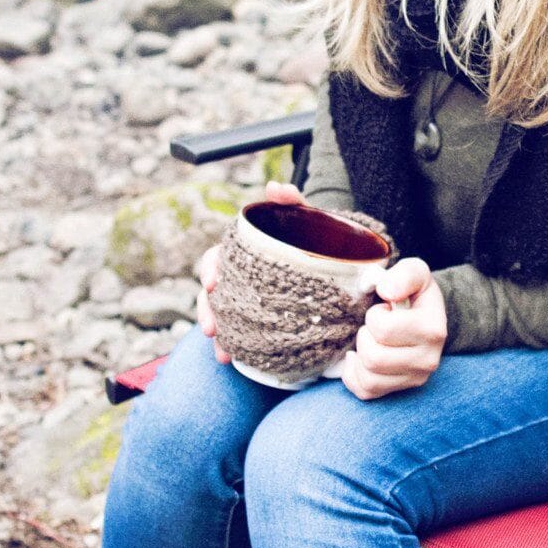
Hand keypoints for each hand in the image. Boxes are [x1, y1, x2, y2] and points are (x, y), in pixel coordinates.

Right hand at [197, 180, 303, 363]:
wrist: (339, 264)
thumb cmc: (317, 238)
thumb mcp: (307, 218)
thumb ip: (292, 201)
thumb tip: (274, 189)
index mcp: (246, 251)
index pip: (218, 256)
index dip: (210, 268)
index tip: (212, 282)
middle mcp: (242, 274)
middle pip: (213, 290)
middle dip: (208, 309)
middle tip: (211, 327)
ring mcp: (248, 296)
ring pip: (221, 312)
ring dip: (217, 332)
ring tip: (221, 352)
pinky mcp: (258, 316)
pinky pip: (237, 330)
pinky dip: (230, 345)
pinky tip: (230, 358)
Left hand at [340, 256, 445, 400]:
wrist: (427, 317)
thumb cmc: (414, 294)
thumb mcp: (415, 273)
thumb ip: (404, 275)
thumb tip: (387, 290)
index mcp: (433, 330)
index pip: (383, 330)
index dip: (375, 315)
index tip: (386, 308)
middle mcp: (428, 360)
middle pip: (373, 357)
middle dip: (365, 336)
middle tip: (376, 326)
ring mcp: (416, 378)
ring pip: (368, 378)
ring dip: (361, 355)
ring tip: (372, 340)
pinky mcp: (401, 390)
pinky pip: (365, 391)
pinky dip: (354, 375)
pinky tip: (359, 359)